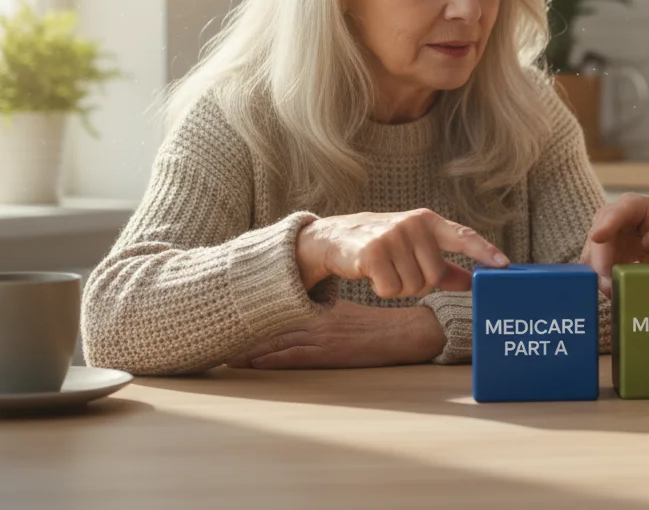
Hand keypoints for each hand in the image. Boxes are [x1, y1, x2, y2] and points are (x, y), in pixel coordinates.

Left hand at [226, 300, 445, 368]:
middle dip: (243, 333)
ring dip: (249, 350)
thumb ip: (326, 312)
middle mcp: (318, 319)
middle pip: (272, 325)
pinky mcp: (330, 352)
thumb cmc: (383, 326)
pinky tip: (251, 364)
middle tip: (215, 337)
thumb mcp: (351, 312)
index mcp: (322, 309)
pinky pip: (293, 356)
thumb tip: (306, 315)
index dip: (255, 317)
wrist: (408, 332)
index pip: (282, 310)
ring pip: (277, 341)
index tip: (231, 320)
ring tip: (222, 355)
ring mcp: (323, 335)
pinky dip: (270, 361)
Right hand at [295, 208, 508, 296]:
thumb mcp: (417, 248)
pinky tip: (373, 274)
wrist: (338, 238)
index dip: (484, 251)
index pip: (463, 236)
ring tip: (386, 269)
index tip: (504, 265)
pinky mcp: (373, 253)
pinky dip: (382, 290)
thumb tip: (473, 282)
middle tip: (401, 269)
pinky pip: (391, 290)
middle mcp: (414, 225)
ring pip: (413, 286)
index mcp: (429, 222)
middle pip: (435, 276)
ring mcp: (393, 237)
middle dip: (419, 282)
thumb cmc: (386, 245)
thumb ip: (446, 266)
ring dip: (399, 287)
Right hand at [581, 194, 648, 293]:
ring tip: (613, 291)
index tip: (597, 237)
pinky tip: (612, 290)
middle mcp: (610, 216)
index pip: (616, 213)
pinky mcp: (599, 251)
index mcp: (632, 205)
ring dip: (599, 273)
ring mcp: (602, 233)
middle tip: (609, 283)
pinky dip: (601, 278)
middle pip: (598, 236)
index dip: (606, 225)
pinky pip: (594, 265)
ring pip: (592, 253)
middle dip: (601, 260)